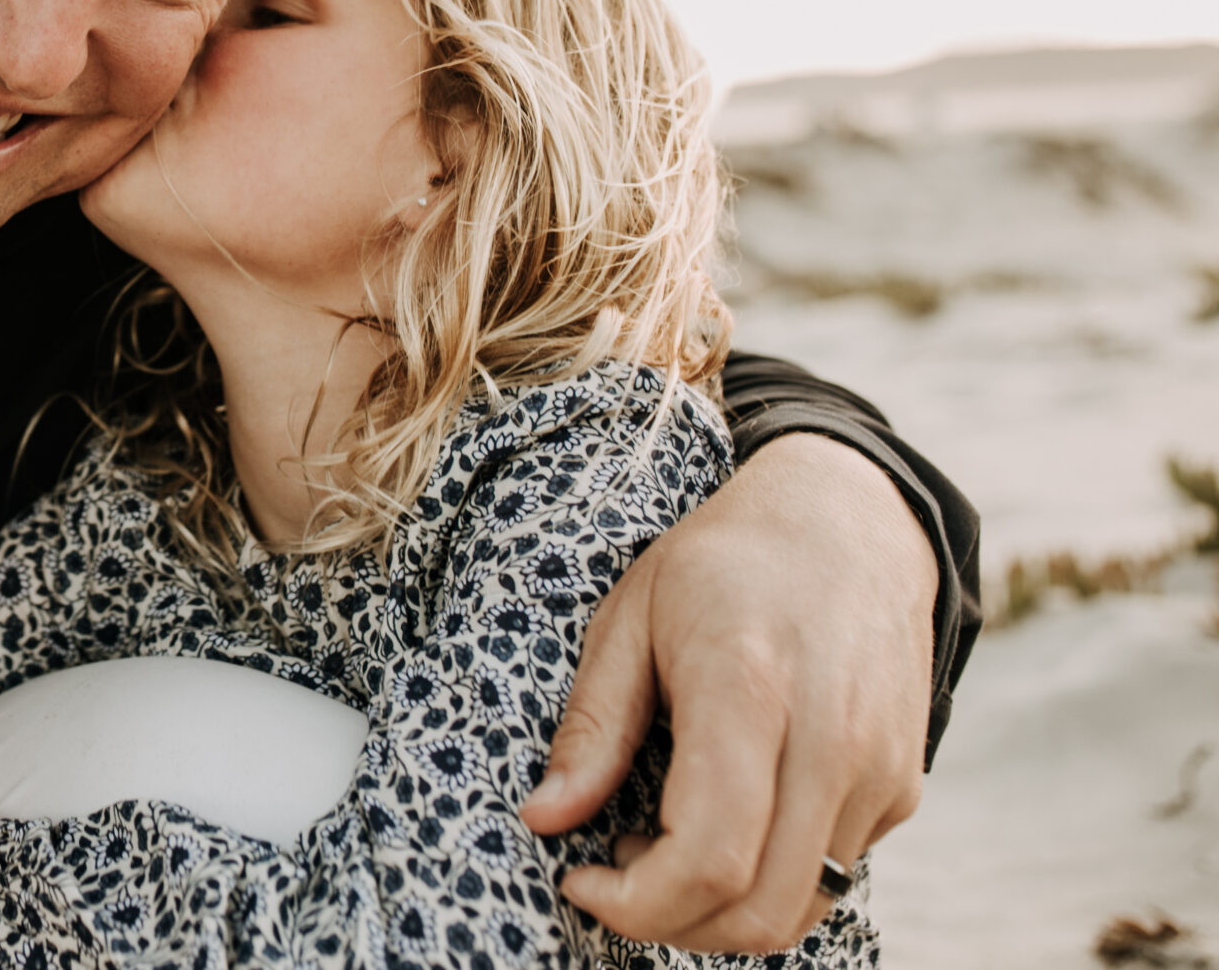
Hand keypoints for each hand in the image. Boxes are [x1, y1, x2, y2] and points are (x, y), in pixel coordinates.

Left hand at [521, 432, 934, 953]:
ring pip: (799, 908)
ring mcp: (880, 771)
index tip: (580, 879)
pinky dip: (767, 880)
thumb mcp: (631, 617)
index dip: (637, 901)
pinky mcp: (902, 789)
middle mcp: (832, 741)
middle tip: (614, 877)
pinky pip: (830, 875)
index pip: (710, 856)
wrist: (848, 521)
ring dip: (719, 914)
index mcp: (749, 689)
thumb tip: (543, 819)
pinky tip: (723, 822)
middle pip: (759, 909)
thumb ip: (593, 727)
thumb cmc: (723, 563)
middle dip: (670, 925)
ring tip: (661, 846)